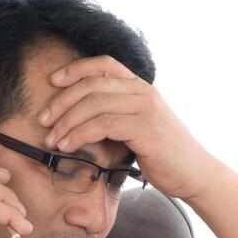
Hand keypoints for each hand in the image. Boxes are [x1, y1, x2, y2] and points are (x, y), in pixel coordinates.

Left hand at [39, 55, 217, 200]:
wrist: (195, 173)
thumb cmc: (164, 154)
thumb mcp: (140, 126)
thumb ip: (118, 115)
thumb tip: (83, 118)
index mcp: (141, 87)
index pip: (104, 64)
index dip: (76, 69)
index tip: (53, 81)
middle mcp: (144, 92)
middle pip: (93, 84)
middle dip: (62, 101)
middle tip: (42, 119)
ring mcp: (145, 108)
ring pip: (94, 103)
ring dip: (66, 121)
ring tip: (51, 138)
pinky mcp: (145, 128)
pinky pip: (103, 124)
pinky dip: (79, 133)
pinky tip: (67, 145)